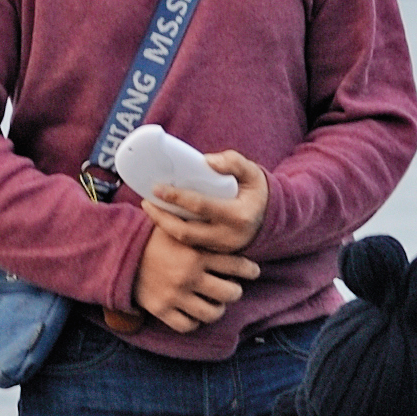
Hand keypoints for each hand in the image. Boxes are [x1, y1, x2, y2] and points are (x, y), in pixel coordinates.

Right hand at [133, 217, 257, 330]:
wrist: (119, 252)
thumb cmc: (151, 237)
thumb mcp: (177, 226)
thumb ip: (201, 229)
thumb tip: (225, 222)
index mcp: (197, 253)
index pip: (237, 265)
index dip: (250, 270)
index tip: (253, 271)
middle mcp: (189, 276)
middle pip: (230, 293)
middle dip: (234, 291)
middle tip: (231, 288)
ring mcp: (176, 296)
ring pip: (212, 313)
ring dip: (217, 309)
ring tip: (215, 304)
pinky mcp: (162, 310)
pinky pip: (188, 325)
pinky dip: (194, 322)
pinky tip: (194, 313)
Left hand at [140, 150, 270, 253]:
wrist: (269, 217)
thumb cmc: (256, 191)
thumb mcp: (252, 172)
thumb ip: (233, 162)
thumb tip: (207, 161)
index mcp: (239, 216)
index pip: (201, 207)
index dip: (177, 198)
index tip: (157, 188)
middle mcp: (229, 237)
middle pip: (186, 232)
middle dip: (162, 218)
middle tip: (147, 202)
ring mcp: (222, 249)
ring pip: (185, 242)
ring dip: (164, 226)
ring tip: (151, 209)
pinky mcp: (216, 253)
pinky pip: (190, 245)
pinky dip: (174, 232)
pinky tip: (163, 218)